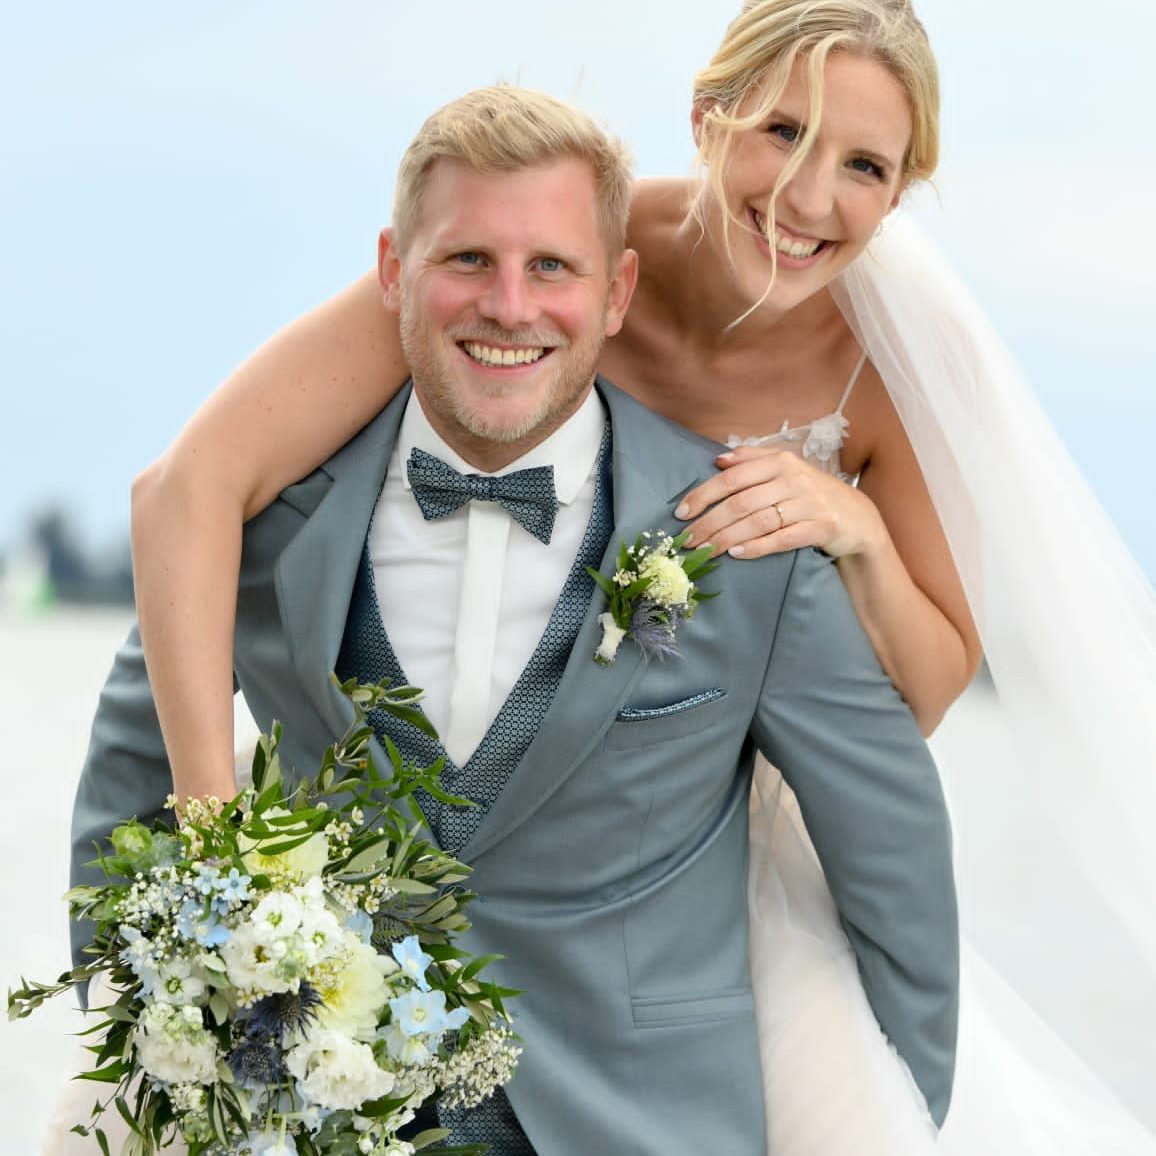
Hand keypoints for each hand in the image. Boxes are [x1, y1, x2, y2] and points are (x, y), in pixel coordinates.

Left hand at [675, 446, 885, 559]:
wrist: (857, 518)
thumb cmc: (811, 494)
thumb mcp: (786, 469)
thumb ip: (753, 459)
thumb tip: (719, 459)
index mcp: (780, 461)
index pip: (732, 478)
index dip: (704, 495)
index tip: (682, 513)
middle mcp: (794, 478)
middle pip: (741, 503)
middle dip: (710, 523)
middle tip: (688, 540)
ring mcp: (810, 502)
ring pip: (759, 521)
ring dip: (728, 538)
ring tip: (706, 551)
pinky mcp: (822, 527)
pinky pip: (783, 538)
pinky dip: (758, 547)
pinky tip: (737, 554)